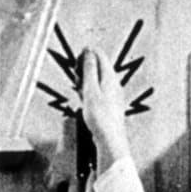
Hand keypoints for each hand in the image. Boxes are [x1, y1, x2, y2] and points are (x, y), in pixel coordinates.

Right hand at [80, 48, 129, 171]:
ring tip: (80, 91)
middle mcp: (114, 84)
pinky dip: (90, 92)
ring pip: (98, 79)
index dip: (87, 54)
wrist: (110, 139)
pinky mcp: (110, 104)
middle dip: (85, 68)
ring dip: (87, 81)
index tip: (76, 60)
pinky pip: (99, 91)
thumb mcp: (90, 89)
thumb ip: (89, 69)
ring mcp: (113, 94)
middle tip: (77, 78)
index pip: (100, 55)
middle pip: (99, 66)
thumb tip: (88, 52)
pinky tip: (85, 102)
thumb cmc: (101, 118)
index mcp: (110, 77)